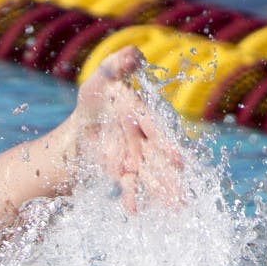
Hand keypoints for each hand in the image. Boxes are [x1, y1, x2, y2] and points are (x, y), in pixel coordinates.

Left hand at [70, 46, 185, 212]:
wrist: (82, 127)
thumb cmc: (94, 101)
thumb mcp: (99, 82)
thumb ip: (115, 67)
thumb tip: (133, 53)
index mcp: (142, 115)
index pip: (155, 130)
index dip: (165, 144)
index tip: (176, 160)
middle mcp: (144, 138)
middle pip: (160, 160)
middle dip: (172, 178)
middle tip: (184, 196)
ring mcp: (136, 157)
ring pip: (151, 176)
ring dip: (162, 192)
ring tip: (177, 208)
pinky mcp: (124, 172)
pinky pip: (130, 186)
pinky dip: (131, 198)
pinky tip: (133, 212)